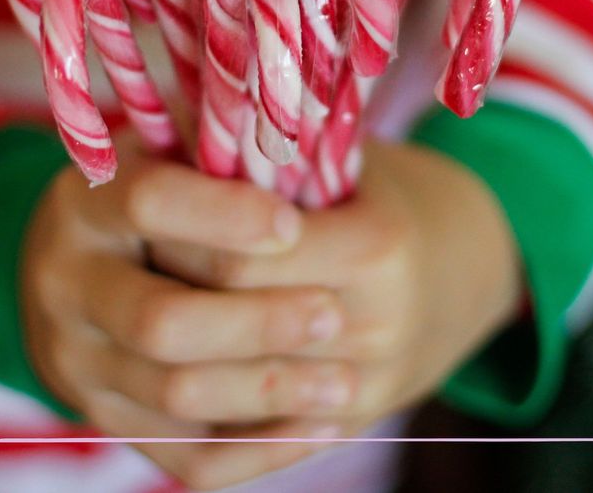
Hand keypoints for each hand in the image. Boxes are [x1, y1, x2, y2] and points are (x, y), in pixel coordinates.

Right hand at [20, 137, 361, 489]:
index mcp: (82, 201)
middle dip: (257, 323)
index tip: (292, 223)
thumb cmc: (171, 192)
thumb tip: (286, 121)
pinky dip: (261, 448)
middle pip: (162, 322)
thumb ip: (221, 144)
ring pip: (178, 395)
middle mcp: (62, 282)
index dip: (223, 215)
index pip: (147, 203)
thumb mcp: (179, 151)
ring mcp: (76, 362)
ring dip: (270, 391)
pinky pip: (186, 458)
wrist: (86, 269)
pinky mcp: (106, 422)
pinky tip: (322, 424)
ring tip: (347, 381)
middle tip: (332, 314)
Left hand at [151, 139, 524, 437]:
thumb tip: (165, 133)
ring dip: (151, 356)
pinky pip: (231, 459)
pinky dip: (178, 426)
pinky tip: (149, 378)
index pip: (234, 261)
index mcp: (376, 248)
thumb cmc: (381, 192)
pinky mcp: (337, 434)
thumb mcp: (337, 154)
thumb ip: (264, 151)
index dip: (174, 237)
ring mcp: (358, 394)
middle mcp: (373, 328)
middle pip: (219, 328)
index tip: (143, 208)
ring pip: (212, 400)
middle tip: (130, 261)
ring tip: (127, 312)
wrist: (466, 266)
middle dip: (157, 293)